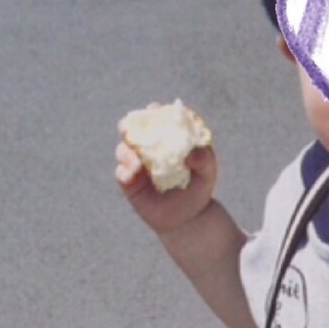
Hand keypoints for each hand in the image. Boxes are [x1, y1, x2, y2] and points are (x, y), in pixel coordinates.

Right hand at [114, 107, 217, 236]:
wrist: (187, 218)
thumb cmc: (198, 189)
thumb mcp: (207, 173)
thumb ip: (204, 159)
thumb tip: (192, 153)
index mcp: (166, 137)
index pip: (157, 119)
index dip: (154, 111)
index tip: (154, 109)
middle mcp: (148, 147)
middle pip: (133, 130)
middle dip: (129, 125)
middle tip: (129, 127)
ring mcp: (136, 164)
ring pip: (123, 150)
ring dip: (127, 152)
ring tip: (137, 164)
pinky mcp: (129, 182)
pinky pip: (121, 173)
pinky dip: (125, 172)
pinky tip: (132, 175)